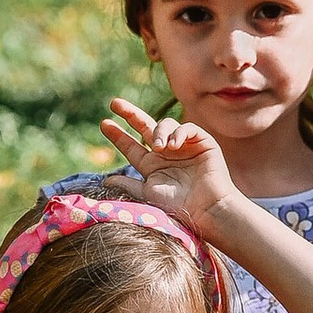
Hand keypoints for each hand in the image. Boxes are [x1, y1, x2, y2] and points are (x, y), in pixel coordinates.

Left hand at [101, 95, 236, 228]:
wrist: (207, 208)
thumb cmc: (179, 206)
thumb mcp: (149, 194)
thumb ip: (128, 186)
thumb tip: (105, 180)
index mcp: (153, 166)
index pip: (132, 146)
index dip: (118, 135)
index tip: (104, 123)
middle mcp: (167, 153)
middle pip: (145, 126)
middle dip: (130, 114)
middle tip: (115, 103)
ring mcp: (184, 146)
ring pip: (166, 124)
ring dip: (159, 132)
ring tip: (158, 147)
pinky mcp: (202, 142)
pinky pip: (188, 128)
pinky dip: (179, 133)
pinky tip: (174, 146)